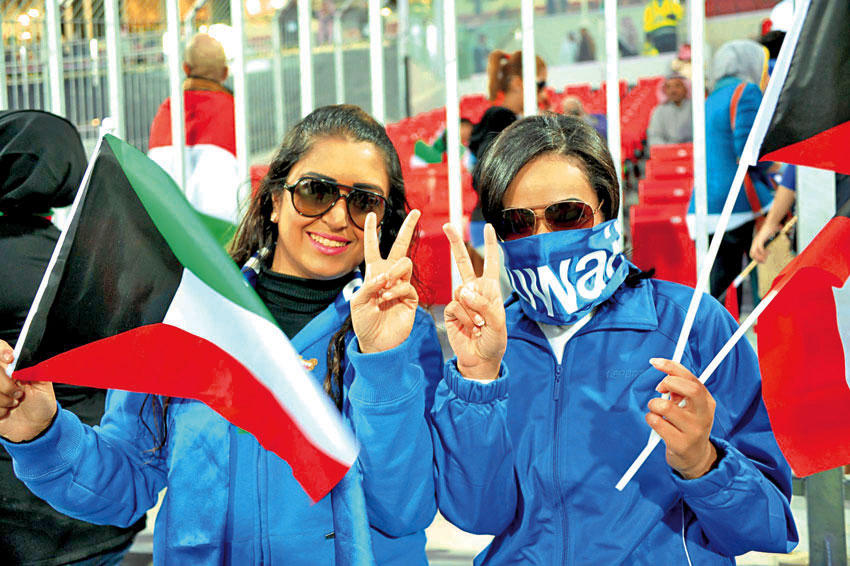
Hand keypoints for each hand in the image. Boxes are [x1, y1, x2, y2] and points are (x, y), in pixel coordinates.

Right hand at [0, 341, 56, 442]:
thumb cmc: (41, 403)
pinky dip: (0, 410)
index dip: (1, 352)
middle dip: (7, 385)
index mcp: (12, 366)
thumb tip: (26, 356)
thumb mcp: (43, 383)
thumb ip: (34, 368)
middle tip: (19, 393)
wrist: (36, 426)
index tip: (9, 360)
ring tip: (15, 403)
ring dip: (4, 400)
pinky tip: (6, 412)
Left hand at [351, 210, 420, 353]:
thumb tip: (385, 275)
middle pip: (400, 246)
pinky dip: (396, 290)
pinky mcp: (411, 297)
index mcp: (373, 272)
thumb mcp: (358, 302)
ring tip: (384, 288)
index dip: (372, 231)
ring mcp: (402, 285)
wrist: (377, 343)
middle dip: (408, 228)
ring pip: (404, 263)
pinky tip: (387, 299)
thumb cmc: (364, 323)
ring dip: (394, 273)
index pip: (373, 246)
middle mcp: (389, 275)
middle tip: (417, 212)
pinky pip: (407, 285)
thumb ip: (369, 285)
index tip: (371, 214)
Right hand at [443, 223, 506, 380]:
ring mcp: (462, 300)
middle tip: (447, 225)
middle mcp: (475, 290)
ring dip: (472, 310)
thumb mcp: (497, 322)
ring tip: (479, 325)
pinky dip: (465, 317)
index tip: (487, 227)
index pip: (490, 262)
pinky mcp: (451, 310)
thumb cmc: (495, 341)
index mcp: (491, 289)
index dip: (489, 244)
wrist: (480, 359)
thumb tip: (464, 290)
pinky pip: (456, 306)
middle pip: (463, 263)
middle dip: (455, 243)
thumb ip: (483, 304)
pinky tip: (470, 328)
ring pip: (461, 291)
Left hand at [646, 358, 716, 478]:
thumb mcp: (690, 407)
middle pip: (689, 389)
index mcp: (707, 402)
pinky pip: (656, 422)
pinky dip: (650, 418)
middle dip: (669, 382)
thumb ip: (680, 391)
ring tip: (656, 410)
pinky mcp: (680, 444)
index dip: (672, 366)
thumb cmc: (687, 426)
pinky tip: (655, 422)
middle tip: (660, 389)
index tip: (655, 362)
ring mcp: (694, 431)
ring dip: (654, 404)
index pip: (692, 378)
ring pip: (666, 406)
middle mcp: (704, 415)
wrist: (695, 458)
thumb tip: (664, 380)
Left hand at [750, 221, 779, 263]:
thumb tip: (767, 251)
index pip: (752, 254)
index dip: (756, 259)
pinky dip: (764, 252)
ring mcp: (757, 241)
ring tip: (767, 257)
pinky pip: (760, 248)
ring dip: (761, 257)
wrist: (771, 224)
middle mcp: (754, 243)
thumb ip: (765, 244)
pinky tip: (769, 251)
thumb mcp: (766, 239)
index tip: (763, 261)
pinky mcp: (760, 239)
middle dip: (758, 260)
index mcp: (755, 243)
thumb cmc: (770, 231)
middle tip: (765, 260)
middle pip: (752, 255)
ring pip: (755, 253)